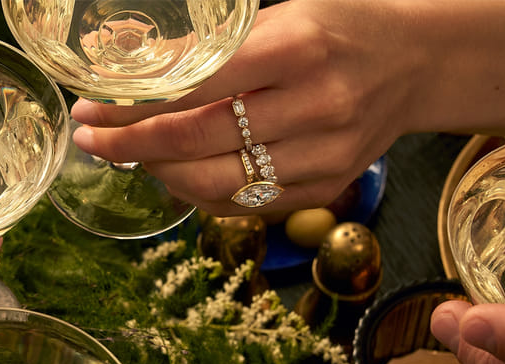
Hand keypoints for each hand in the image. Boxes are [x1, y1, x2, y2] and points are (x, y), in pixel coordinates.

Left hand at [70, 0, 504, 216]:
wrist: (415, 62)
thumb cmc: (336, 28)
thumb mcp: (277, 17)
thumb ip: (211, 50)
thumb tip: (130, 72)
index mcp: (298, 49)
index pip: (194, 88)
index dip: (131, 105)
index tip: (90, 108)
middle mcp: (316, 107)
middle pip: (196, 142)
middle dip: (129, 144)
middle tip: (91, 138)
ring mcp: (325, 156)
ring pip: (215, 183)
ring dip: (157, 172)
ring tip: (128, 154)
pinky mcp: (326, 188)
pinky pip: (243, 204)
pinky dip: (196, 192)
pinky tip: (172, 172)